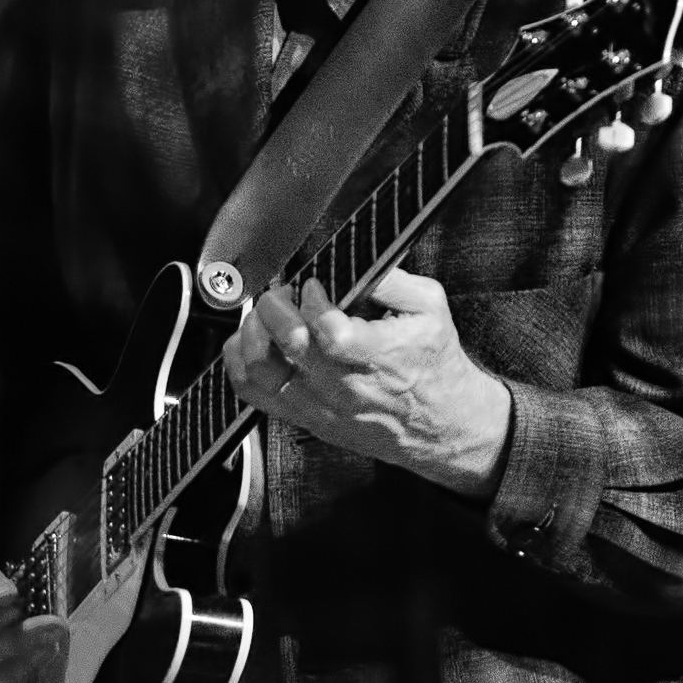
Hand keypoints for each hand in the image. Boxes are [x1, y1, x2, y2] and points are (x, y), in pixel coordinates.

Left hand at [224, 267, 512, 498]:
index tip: (314, 283)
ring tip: (267, 315)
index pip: (329, 330)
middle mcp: (346, 388)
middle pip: (290, 345)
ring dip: (253, 331)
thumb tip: (351, 256)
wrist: (442, 426)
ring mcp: (321, 408)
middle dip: (277, 305)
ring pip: (261, 370)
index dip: (312, 298)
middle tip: (285, 292)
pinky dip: (240, 362)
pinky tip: (253, 340)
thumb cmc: (434, 363)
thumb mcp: (430, 308)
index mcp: (381, 357)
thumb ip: (391, 278)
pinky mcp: (305, 419)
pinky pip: (253, 393)